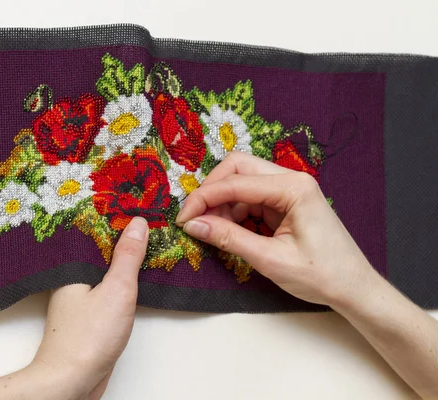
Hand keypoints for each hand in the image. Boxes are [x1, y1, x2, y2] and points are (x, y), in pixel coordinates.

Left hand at [31, 216, 148, 398]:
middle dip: (121, 233)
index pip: (94, 231)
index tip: (135, 200)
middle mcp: (72, 278)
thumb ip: (128, 256)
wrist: (72, 380)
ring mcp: (80, 296)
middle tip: (146, 213)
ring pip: (104, 268)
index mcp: (73, 266)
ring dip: (123, 257)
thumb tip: (138, 224)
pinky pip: (107, 287)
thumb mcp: (117, 289)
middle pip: (100, 248)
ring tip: (146, 237)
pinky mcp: (89, 313)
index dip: (115, 215)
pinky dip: (121, 279)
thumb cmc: (88, 337)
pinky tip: (136, 274)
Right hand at [175, 151, 377, 306]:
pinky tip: (228, 230)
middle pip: (238, 168)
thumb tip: (193, 225)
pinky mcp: (286, 202)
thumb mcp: (270, 260)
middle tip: (195, 218)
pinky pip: (251, 197)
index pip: (236, 182)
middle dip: (212, 190)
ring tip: (212, 230)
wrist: (354, 289)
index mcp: (293, 188)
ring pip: (242, 181)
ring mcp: (289, 189)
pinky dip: (234, 211)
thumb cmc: (321, 276)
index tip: (183, 219)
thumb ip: (229, 239)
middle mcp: (292, 180)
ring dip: (222, 202)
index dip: (204, 199)